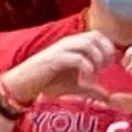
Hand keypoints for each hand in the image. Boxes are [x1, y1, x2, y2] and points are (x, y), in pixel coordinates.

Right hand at [0, 31, 117, 101]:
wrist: (23, 84)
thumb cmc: (48, 82)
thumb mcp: (74, 86)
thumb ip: (91, 89)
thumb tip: (108, 96)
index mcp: (75, 44)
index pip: (99, 35)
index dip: (108, 49)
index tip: (107, 66)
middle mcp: (69, 42)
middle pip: (96, 36)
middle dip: (105, 51)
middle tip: (104, 69)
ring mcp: (62, 49)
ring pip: (88, 44)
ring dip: (96, 59)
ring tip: (94, 74)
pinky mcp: (56, 59)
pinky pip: (78, 59)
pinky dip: (86, 69)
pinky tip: (85, 80)